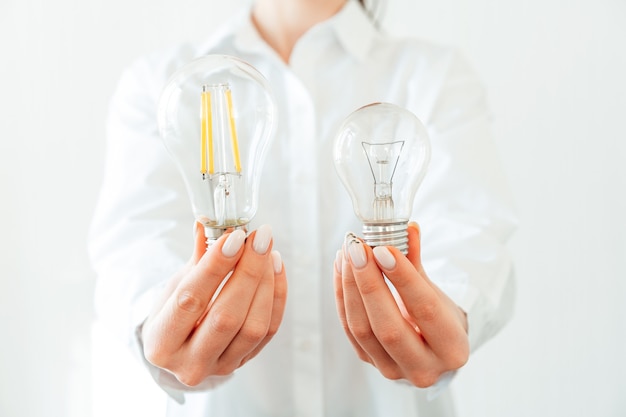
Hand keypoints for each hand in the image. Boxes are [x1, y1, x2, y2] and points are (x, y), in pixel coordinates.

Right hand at [141, 223, 286, 385]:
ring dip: (266, 282)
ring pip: (254, 326)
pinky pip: (270, 329)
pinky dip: (277, 295)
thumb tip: (209, 222)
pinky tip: (274, 268)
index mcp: (162, 342)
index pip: (191, 301)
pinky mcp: (244, 362)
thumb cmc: (173, 312)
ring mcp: (220, 367)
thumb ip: (196, 258)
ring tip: (267, 251)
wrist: (180, 348)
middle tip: (258, 238)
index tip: (233, 237)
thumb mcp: (175, 285)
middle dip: (248, 272)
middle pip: (227, 316)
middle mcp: (190, 363)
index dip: (215, 266)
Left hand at [333, 223, 468, 386]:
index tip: (383, 248)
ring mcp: (393, 370)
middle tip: (357, 248)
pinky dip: (343, 295)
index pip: (424, 309)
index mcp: (451, 348)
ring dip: (350, 286)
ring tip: (347, 253)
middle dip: (368, 283)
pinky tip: (341, 268)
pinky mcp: (370, 363)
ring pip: (362, 328)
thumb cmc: (438, 316)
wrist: (432, 348)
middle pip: (388, 326)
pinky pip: (349, 328)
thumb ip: (417, 262)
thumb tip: (408, 228)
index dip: (402, 277)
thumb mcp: (436, 291)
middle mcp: (423, 368)